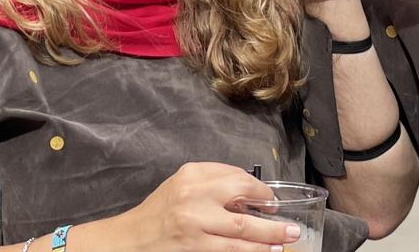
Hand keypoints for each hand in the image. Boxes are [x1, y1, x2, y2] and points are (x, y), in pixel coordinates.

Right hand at [110, 162, 299, 251]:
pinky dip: (253, 251)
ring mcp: (194, 224)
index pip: (235, 175)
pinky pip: (232, 250)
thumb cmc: (158, 214)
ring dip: (270, 235)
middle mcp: (193, 196)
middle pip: (242, 196)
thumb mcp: (180, 186)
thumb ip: (211, 185)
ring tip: (287, 238)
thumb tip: (249, 196)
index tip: (269, 199)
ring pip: (242, 229)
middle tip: (288, 221)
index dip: (258, 189)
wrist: (130, 240)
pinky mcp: (195, 248)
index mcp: (191, 175)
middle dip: (269, 208)